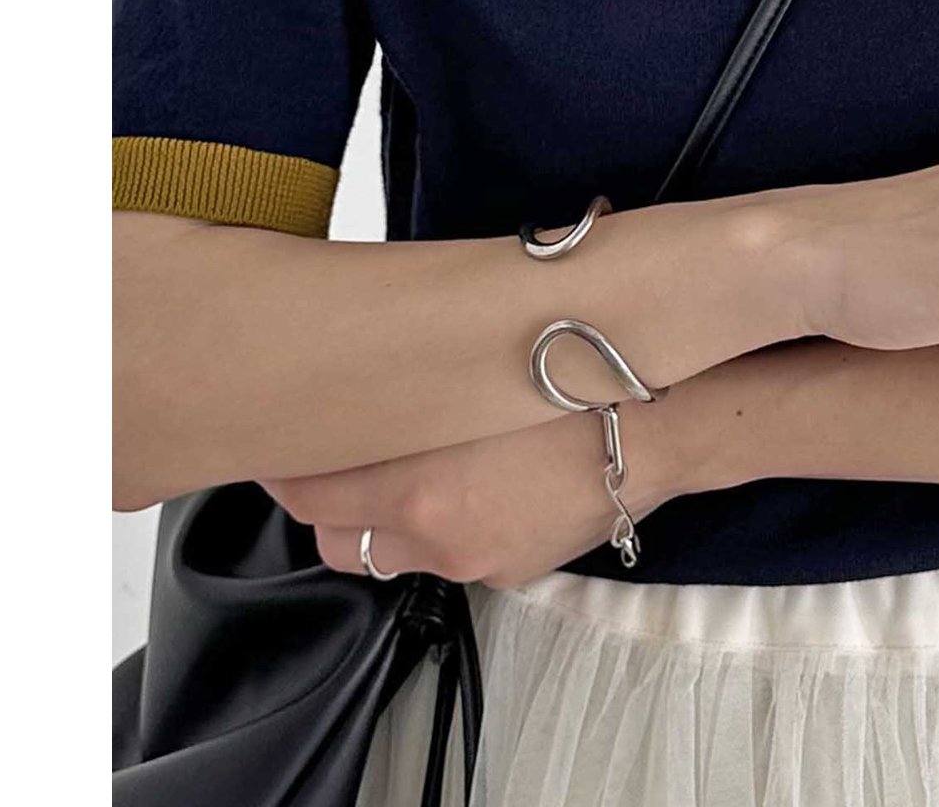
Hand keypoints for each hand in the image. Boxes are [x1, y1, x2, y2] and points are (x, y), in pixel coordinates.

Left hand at [258, 391, 690, 589]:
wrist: (658, 424)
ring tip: (398, 474)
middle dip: (325, 500)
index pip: (309, 492)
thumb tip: (362, 367)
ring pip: (386, 554)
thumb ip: (410, 384)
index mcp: (418, 482)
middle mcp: (436, 533)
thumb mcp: (478, 367)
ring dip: (378, 521)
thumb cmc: (574, 376)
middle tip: (333, 456)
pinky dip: (439, 529)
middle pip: (334, 537)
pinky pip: (444, 557)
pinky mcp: (509, 572)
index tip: (280, 440)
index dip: (285, 466)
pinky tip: (466, 488)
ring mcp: (473, 560)